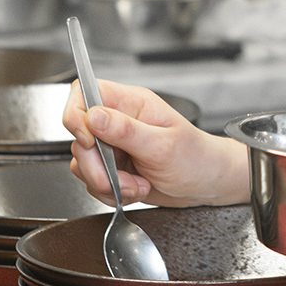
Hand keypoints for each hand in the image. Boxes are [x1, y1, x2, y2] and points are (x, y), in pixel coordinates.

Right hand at [61, 79, 247, 208]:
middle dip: (95, 165)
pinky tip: (135, 190)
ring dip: (105, 183)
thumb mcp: (163, 145)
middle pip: (79, 135)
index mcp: (131, 103)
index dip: (77, 115)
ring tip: (136, 186)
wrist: (208, 184)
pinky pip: (93, 181)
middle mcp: (118, 121)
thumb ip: (125, 131)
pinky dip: (110, 193)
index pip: (85, 92)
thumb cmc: (196, 157)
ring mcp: (114, 146)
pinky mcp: (114, 168)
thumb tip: (92, 116)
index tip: (89, 141)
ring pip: (83, 162)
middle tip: (117, 180)